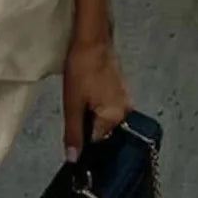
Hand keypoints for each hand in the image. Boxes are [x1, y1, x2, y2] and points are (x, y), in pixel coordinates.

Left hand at [61, 38, 133, 160]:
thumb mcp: (72, 105)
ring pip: (103, 117)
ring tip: (79, 99)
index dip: (82, 139)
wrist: (92, 39)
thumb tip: (73, 159)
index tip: (71, 129)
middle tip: (74, 108)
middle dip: (86, 125)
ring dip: (90, 114)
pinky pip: (107, 106)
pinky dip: (96, 104)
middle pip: (102, 130)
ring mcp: (125, 99)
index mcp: (115, 117)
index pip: (97, 142)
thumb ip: (74, 133)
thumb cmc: (81, 69)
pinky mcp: (120, 89)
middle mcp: (125, 111)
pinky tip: (86, 94)